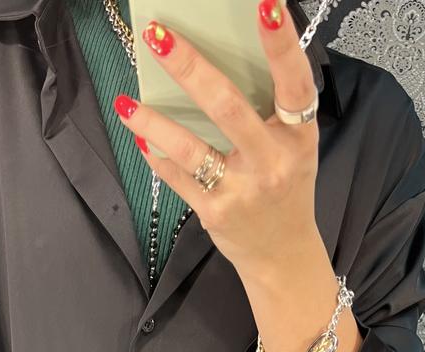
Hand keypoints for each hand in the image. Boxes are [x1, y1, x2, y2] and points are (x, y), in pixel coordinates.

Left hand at [113, 0, 320, 277]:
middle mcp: (272, 163)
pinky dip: (156, 154)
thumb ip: (268, 111)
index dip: (282, 44)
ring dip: (153, 121)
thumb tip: (219, 60)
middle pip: (227, 107)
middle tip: (159, 36)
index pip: (295, 84)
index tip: (266, 4)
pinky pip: (176, 176)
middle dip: (190, 68)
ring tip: (126, 102)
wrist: (282, 254)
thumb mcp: (293, 148)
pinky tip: (139, 136)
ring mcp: (241, 190)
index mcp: (298, 136)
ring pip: (190, 148)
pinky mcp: (214, 212)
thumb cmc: (284, 187)